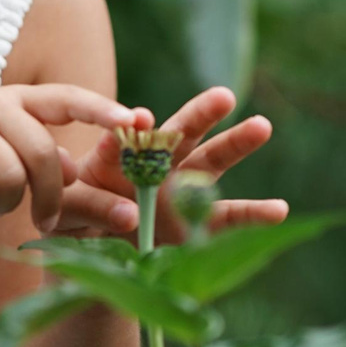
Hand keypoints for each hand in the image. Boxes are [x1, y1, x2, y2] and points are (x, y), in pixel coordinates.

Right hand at [0, 84, 141, 233]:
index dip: (102, 109)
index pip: (66, 98)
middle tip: (47, 221)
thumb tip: (78, 171)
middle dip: (51, 196)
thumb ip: (48, 163)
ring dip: (7, 204)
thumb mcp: (11, 156)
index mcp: (17, 100)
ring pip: (12, 177)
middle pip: (43, 152)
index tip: (137, 119)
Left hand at [52, 86, 288, 240]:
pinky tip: (280, 208)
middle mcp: (154, 165)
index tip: (140, 116)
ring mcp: (180, 191)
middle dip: (200, 114)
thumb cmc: (75, 221)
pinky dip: (253, 214)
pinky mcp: (196, 224)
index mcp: (117, 156)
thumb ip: (76, 199)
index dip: (133, 126)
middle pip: (180, 134)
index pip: (126, 135)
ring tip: (262, 125)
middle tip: (224, 95)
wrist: (96, 250)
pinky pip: (227, 218)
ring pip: (211, 162)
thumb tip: (97, 190)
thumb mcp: (65, 211)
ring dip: (236, 143)